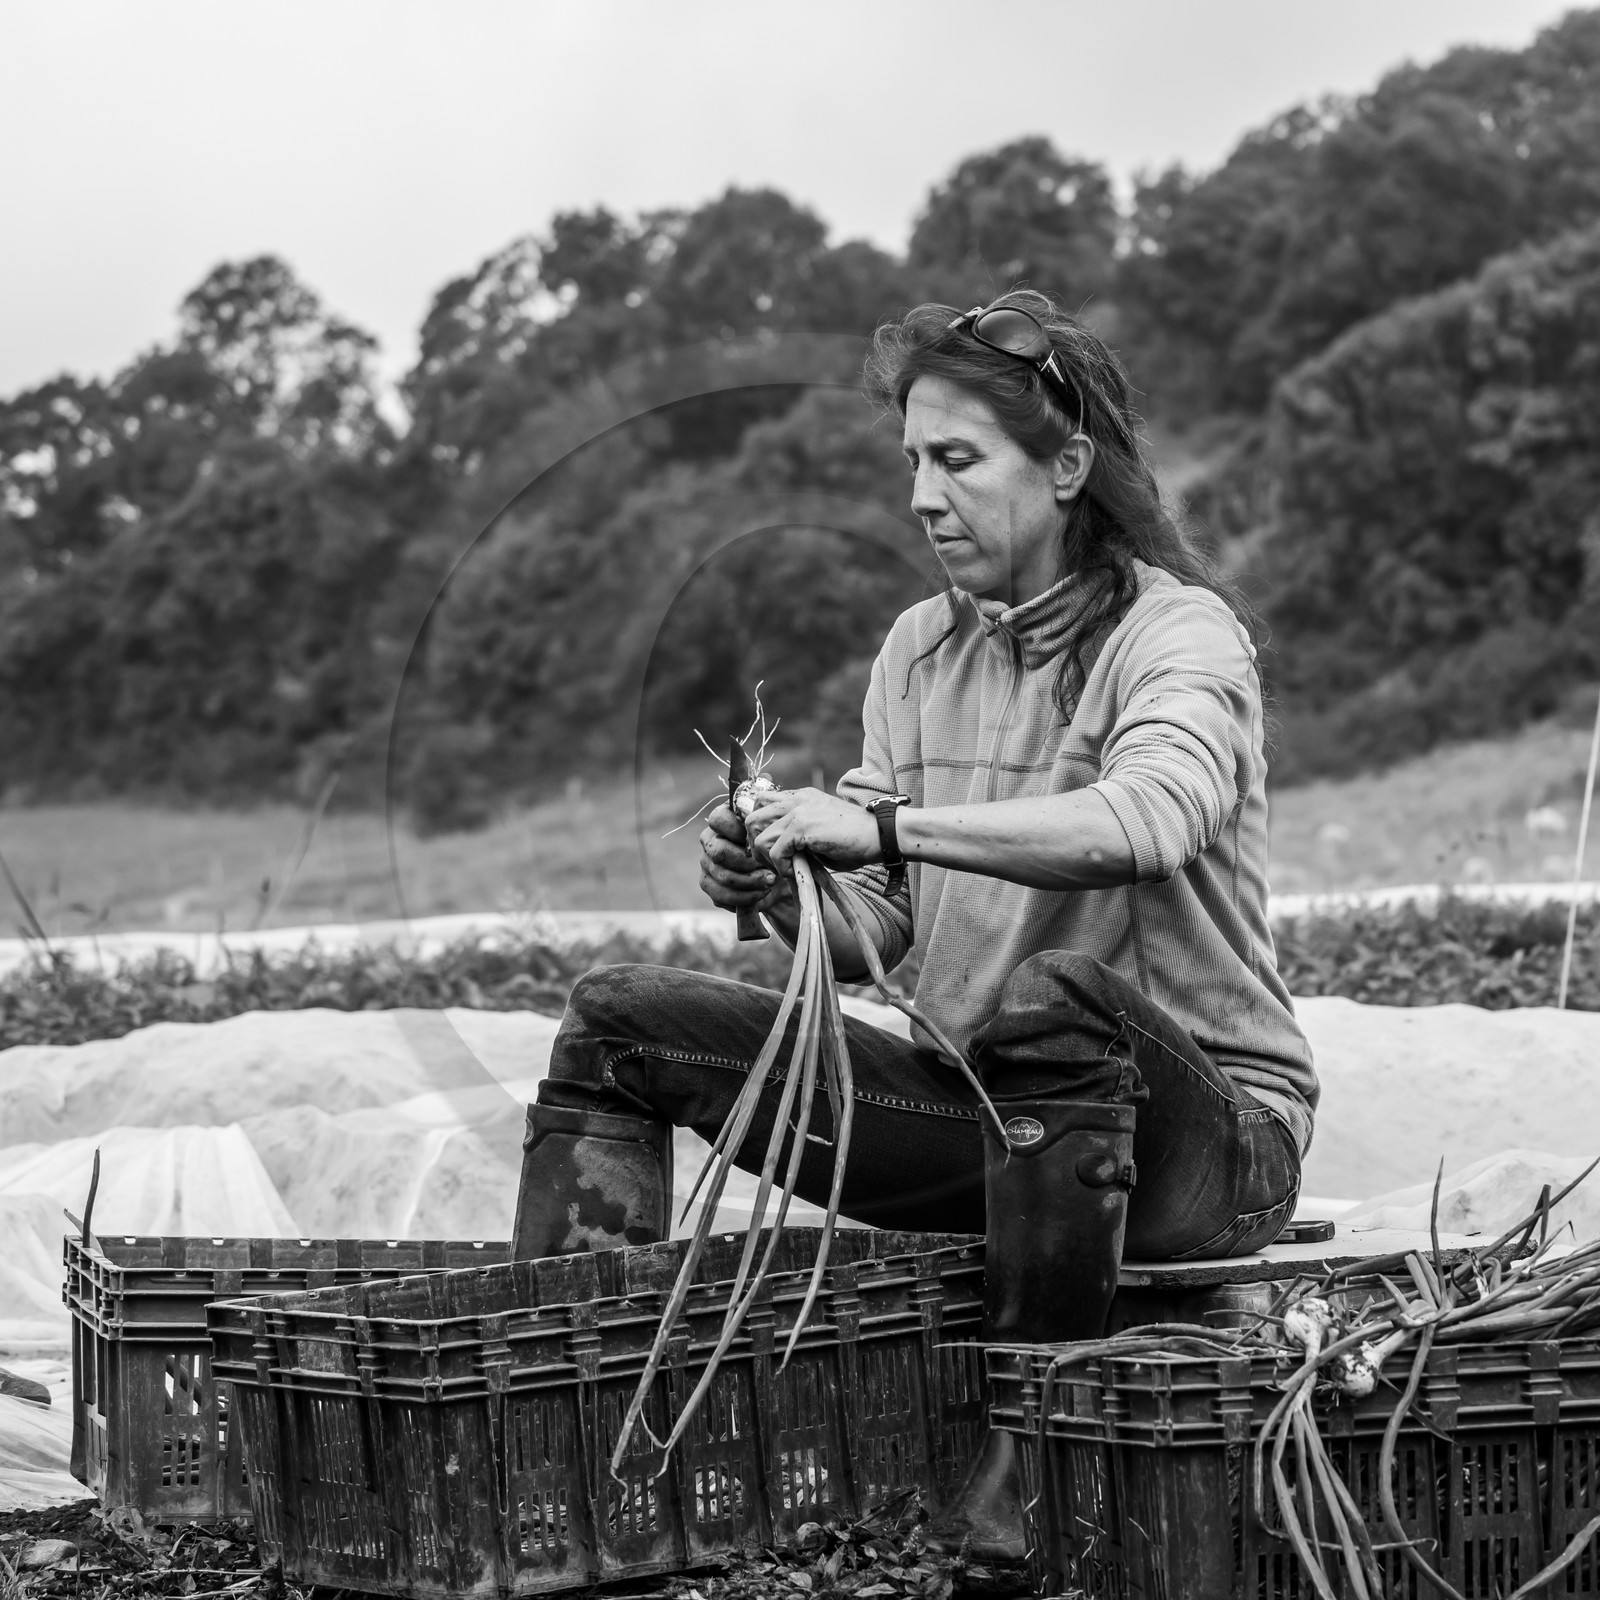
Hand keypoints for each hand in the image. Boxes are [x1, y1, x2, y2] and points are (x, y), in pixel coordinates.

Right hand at [698, 802, 792, 914]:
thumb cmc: (775, 844)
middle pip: (719, 852)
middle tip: (769, 867)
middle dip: (748, 863)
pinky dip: (744, 897)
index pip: (718, 819)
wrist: (777, 872)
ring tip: (770, 882)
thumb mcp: (775, 827)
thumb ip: (767, 817)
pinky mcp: (709, 884)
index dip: (738, 830)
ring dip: (750, 882)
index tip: (759, 839)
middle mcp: (710, 840)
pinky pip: (720, 895)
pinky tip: (761, 893)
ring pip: (722, 875)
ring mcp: (706, 863)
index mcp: (721, 820)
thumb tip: (763, 804)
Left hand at [744, 787, 879, 877]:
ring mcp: (797, 811)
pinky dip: (781, 866)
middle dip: (756, 844)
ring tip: (786, 868)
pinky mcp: (801, 827)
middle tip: (772, 862)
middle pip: (751, 818)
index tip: (771, 850)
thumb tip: (776, 853)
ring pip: (758, 836)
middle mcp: (795, 799)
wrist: (880, 835)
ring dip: (767, 858)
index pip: (762, 804)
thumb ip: (797, 835)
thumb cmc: (856, 839)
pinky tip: (795, 871)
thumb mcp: (820, 831)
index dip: (761, 829)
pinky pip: (774, 851)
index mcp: (800, 797)